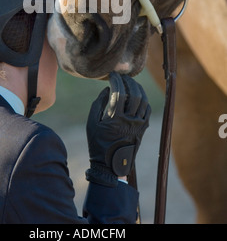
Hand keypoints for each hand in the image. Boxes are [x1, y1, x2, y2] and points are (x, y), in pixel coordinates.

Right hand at [86, 72, 150, 186]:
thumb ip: (98, 104)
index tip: (112, 74)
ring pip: (143, 100)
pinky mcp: (143, 129)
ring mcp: (138, 125)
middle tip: (122, 76)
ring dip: (137, 88)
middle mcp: (129, 120)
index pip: (119, 92)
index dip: (116, 80)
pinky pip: (147, 109)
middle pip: (133, 93)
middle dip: (128, 81)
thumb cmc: (97, 143)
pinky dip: (143, 99)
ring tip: (131, 82)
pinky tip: (138, 95)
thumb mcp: (92, 123)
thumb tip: (108, 90)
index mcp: (115, 118)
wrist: (110, 166)